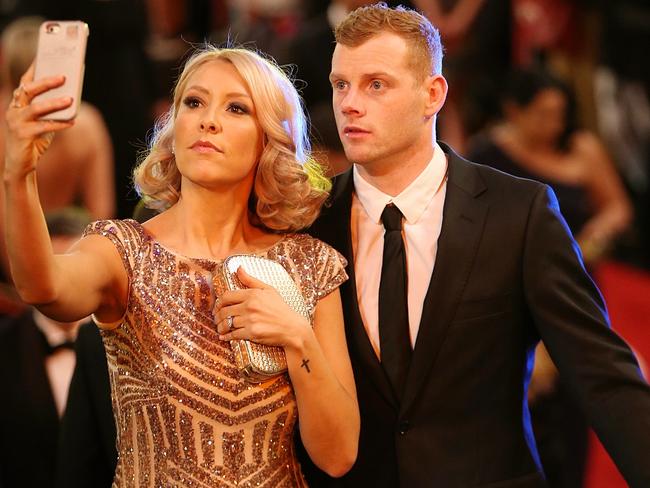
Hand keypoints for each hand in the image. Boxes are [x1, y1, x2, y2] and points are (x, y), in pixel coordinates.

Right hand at [4, 64, 74, 180]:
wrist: (21, 164)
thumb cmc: (34, 139)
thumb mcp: (43, 121)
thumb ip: (52, 109)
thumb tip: (71, 96)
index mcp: (18, 103)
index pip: (24, 81)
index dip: (34, 68)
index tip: (45, 56)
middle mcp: (14, 109)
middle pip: (28, 89)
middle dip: (46, 82)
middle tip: (64, 77)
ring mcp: (16, 122)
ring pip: (35, 108)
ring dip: (54, 103)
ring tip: (71, 99)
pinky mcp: (23, 135)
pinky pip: (44, 127)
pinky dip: (59, 124)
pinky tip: (72, 122)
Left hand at [214, 267, 310, 349]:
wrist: (292, 328)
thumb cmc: (281, 308)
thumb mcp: (269, 290)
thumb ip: (251, 280)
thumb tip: (238, 268)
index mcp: (252, 294)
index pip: (227, 296)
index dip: (218, 302)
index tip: (217, 306)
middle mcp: (250, 306)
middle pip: (224, 311)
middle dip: (217, 316)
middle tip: (216, 318)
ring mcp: (250, 320)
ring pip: (227, 323)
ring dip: (220, 327)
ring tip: (220, 328)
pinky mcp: (252, 333)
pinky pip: (233, 335)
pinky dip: (226, 336)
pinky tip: (224, 336)